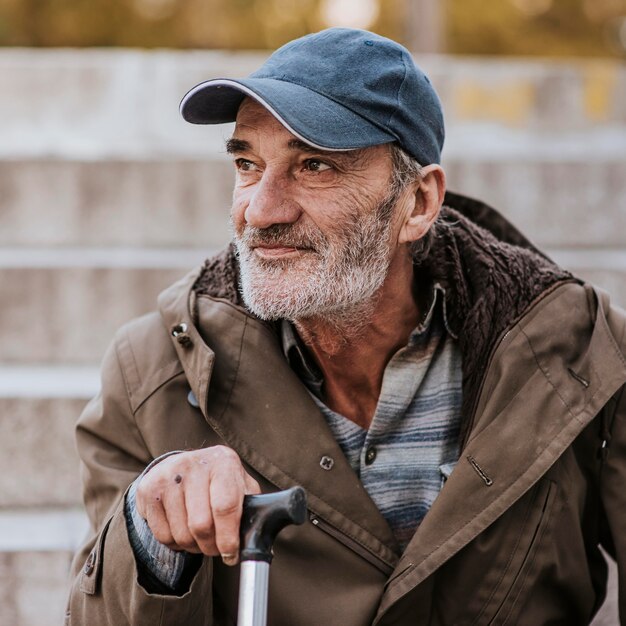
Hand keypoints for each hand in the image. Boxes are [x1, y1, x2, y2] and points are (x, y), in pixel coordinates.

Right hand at [135, 446, 260, 565]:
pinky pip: (162, 536)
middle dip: (211, 546)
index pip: (225, 507)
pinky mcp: (148, 490)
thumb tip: (255, 542)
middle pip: (201, 525)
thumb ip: (252, 509)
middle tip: (215, 548)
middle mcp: (194, 465)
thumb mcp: (241, 486)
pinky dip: (175, 543)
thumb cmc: (220, 482)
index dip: (228, 538)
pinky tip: (182, 530)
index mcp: (223, 462)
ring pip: (181, 534)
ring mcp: (168, 476)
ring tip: (200, 537)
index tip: (231, 554)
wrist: (184, 466)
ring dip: (193, 546)